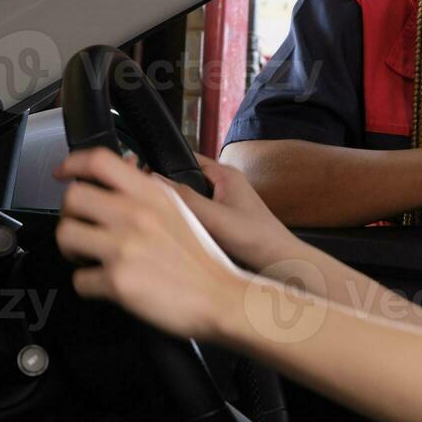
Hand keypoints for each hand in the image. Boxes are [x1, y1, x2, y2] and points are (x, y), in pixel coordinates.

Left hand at [53, 148, 248, 340]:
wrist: (220, 296)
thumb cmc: (201, 258)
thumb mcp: (178, 210)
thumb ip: (148, 190)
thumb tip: (126, 167)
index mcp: (151, 194)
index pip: (99, 160)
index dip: (72, 163)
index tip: (62, 172)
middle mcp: (135, 215)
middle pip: (72, 197)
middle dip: (70, 214)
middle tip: (81, 226)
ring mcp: (124, 247)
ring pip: (66, 235)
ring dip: (71, 249)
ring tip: (87, 256)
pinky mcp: (117, 281)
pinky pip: (79, 279)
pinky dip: (88, 284)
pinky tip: (105, 283)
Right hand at [159, 154, 300, 270]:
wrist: (280, 263)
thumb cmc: (257, 239)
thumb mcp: (216, 218)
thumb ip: (185, 199)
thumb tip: (152, 181)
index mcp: (225, 174)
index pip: (185, 158)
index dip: (163, 166)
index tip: (141, 180)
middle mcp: (224, 184)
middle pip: (184, 179)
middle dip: (166, 191)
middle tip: (145, 204)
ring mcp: (224, 202)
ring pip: (189, 199)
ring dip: (176, 209)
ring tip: (159, 220)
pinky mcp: (223, 219)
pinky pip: (197, 214)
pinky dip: (187, 222)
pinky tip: (177, 234)